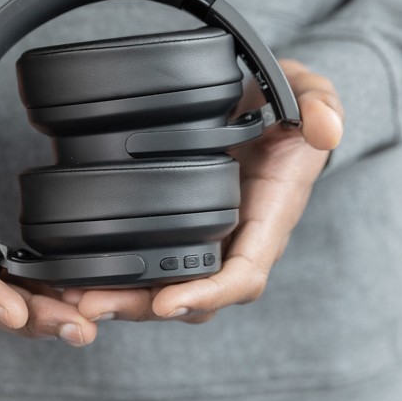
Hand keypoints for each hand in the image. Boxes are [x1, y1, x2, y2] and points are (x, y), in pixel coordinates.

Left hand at [66, 58, 343, 325]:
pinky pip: (152, 265)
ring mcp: (208, 239)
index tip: (167, 301)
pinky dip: (117, 275)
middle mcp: (239, 241)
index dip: (208, 292)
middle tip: (93, 305)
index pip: (244, 275)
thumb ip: (321, 105)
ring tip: (74, 297)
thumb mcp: (312, 91)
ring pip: (168, 289)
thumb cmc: (290, 102)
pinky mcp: (180, 229)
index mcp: (270, 217)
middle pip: (196, 297)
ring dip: (123, 300)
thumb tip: (327, 131)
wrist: (269, 102)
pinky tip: (74, 275)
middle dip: (145, 308)